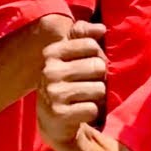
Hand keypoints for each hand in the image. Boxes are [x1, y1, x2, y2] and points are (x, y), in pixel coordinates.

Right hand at [37, 22, 108, 146]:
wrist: (52, 122)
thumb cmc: (67, 84)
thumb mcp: (70, 58)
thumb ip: (84, 37)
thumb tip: (101, 28)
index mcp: (52, 52)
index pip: (92, 45)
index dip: (97, 57)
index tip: (86, 68)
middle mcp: (49, 70)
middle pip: (98, 66)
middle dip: (99, 79)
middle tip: (87, 87)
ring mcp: (53, 92)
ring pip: (99, 89)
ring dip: (97, 98)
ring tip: (83, 100)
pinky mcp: (59, 114)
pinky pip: (92, 109)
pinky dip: (91, 113)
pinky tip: (80, 113)